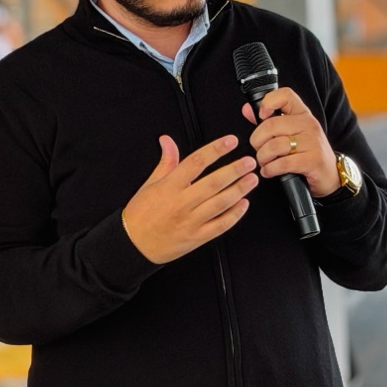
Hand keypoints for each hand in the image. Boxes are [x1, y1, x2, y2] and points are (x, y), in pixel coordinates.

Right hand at [121, 134, 257, 264]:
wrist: (134, 245)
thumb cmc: (140, 215)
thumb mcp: (149, 184)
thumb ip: (165, 162)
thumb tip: (168, 141)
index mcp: (169, 187)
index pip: (196, 162)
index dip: (215, 149)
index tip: (230, 141)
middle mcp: (181, 203)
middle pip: (213, 182)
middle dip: (235, 170)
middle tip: (249, 161)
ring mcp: (190, 221)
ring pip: (220, 203)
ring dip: (239, 190)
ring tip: (252, 179)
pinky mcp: (197, 237)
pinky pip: (220, 225)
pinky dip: (234, 214)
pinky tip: (243, 204)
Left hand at [240, 88, 338, 197]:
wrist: (329, 174)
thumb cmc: (306, 152)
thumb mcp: (290, 133)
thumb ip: (268, 121)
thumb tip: (247, 109)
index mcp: (302, 114)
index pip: (286, 95)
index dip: (268, 102)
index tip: (261, 115)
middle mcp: (309, 124)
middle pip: (271, 125)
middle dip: (257, 141)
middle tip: (259, 149)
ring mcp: (312, 142)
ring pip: (275, 145)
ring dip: (263, 157)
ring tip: (264, 162)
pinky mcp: (313, 160)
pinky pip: (282, 163)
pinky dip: (270, 169)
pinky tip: (269, 171)